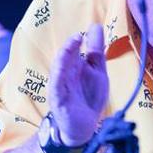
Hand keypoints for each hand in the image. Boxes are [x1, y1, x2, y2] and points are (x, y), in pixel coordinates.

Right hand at [49, 24, 108, 145]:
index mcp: (73, 66)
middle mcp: (64, 74)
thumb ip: (96, 51)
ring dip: (63, 58)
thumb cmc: (88, 97)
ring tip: (71, 48)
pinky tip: (61, 70)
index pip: (72, 50)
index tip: (84, 33)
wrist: (83, 127)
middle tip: (78, 37)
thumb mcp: (97, 72)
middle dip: (69, 47)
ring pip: (58, 69)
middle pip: (64, 57)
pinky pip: (56, 87)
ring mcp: (59, 87)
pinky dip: (58, 77)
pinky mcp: (58, 100)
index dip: (75, 41)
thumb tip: (96, 26)